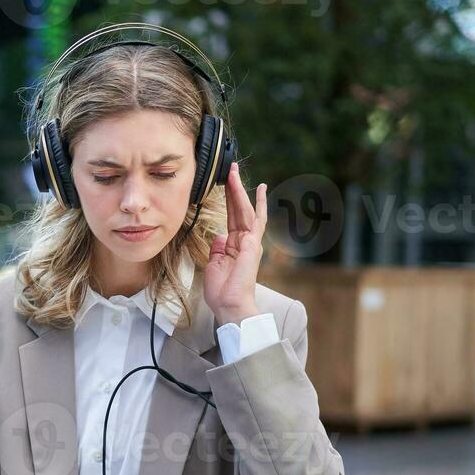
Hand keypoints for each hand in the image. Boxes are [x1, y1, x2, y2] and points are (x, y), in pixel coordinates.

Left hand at [203, 161, 265, 326]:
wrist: (230, 304)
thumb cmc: (222, 291)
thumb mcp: (214, 265)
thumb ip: (217, 249)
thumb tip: (218, 237)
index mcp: (234, 246)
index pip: (232, 218)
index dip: (229, 201)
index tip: (226, 185)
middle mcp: (245, 241)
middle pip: (239, 209)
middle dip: (234, 189)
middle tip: (231, 169)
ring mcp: (251, 241)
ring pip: (246, 209)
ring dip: (240, 190)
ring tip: (234, 172)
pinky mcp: (253, 244)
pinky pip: (258, 220)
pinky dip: (259, 204)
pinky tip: (260, 190)